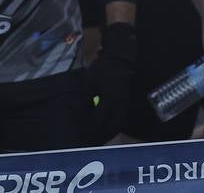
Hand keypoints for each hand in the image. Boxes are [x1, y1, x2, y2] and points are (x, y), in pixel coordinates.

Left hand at [81, 23, 135, 143]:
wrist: (120, 60)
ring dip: (107, 134)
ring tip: (96, 141)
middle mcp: (118, 103)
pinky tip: (106, 132)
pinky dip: (113, 128)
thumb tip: (76, 111)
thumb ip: (85, 97)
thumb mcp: (90, 80)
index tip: (79, 133)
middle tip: (87, 142)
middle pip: (109, 126)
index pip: (98, 118)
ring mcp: (124, 104)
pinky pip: (121, 120)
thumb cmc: (102, 69)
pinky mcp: (126, 103)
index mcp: (109, 97)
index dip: (88, 127)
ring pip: (116, 125)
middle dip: (98, 136)